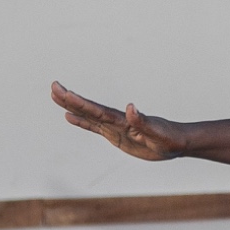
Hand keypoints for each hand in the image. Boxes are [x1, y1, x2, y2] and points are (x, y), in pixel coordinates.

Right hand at [52, 81, 185, 161]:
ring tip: (56, 97)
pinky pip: (95, 128)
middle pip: (88, 109)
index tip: (63, 92)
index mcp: (122, 120)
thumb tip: (130, 107)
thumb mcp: (157, 133)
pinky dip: (81, 122)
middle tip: (53, 87)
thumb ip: (143, 121)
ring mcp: (114, 127)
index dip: (78, 102)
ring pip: (88, 116)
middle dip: (69, 99)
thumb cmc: (169, 138)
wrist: (177, 142)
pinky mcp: (116, 135)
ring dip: (72, 107)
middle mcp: (115, 121)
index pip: (96, 110)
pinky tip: (70, 117)